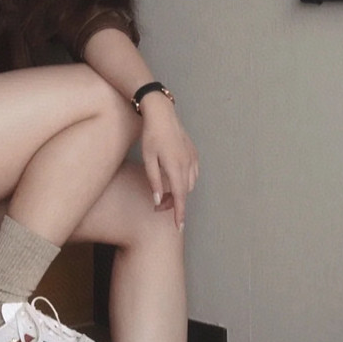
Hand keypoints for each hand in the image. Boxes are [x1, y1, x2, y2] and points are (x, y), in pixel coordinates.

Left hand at [140, 94, 198, 230]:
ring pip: (190, 184)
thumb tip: (158, 200)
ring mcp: (193, 158)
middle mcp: (188, 164)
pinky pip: (193, 174)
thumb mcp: (148, 159)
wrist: (162, 114)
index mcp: (176, 167)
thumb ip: (154, 181)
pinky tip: (175, 179)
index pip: (179, 197)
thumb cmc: (151, 135)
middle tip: (158, 206)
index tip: (179, 227)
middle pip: (184, 193)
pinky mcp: (194, 153)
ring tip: (164, 193)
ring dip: (179, 192)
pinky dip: (185, 182)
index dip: (179, 213)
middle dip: (174, 203)